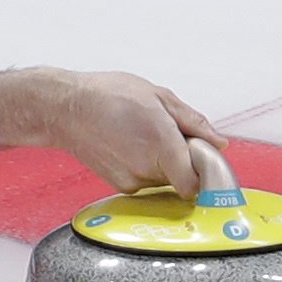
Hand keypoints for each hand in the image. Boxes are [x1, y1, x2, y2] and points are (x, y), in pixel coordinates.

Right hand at [0, 66, 225, 194]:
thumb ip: (193, 122)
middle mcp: (147, 169)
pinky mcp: (120, 185)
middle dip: (184, 160)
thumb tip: (217, 142)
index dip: (205, 170)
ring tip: (145, 137)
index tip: (204, 156)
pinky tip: (132, 145)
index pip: (197, 182)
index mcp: (162, 144)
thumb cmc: (107, 96)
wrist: (64, 109)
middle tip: (171, 135)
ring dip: (165, 163)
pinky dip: (147, 167)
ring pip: (165, 180)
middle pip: (183, 178)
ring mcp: (132, 180)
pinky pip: (147, 181)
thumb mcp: (158, 96)